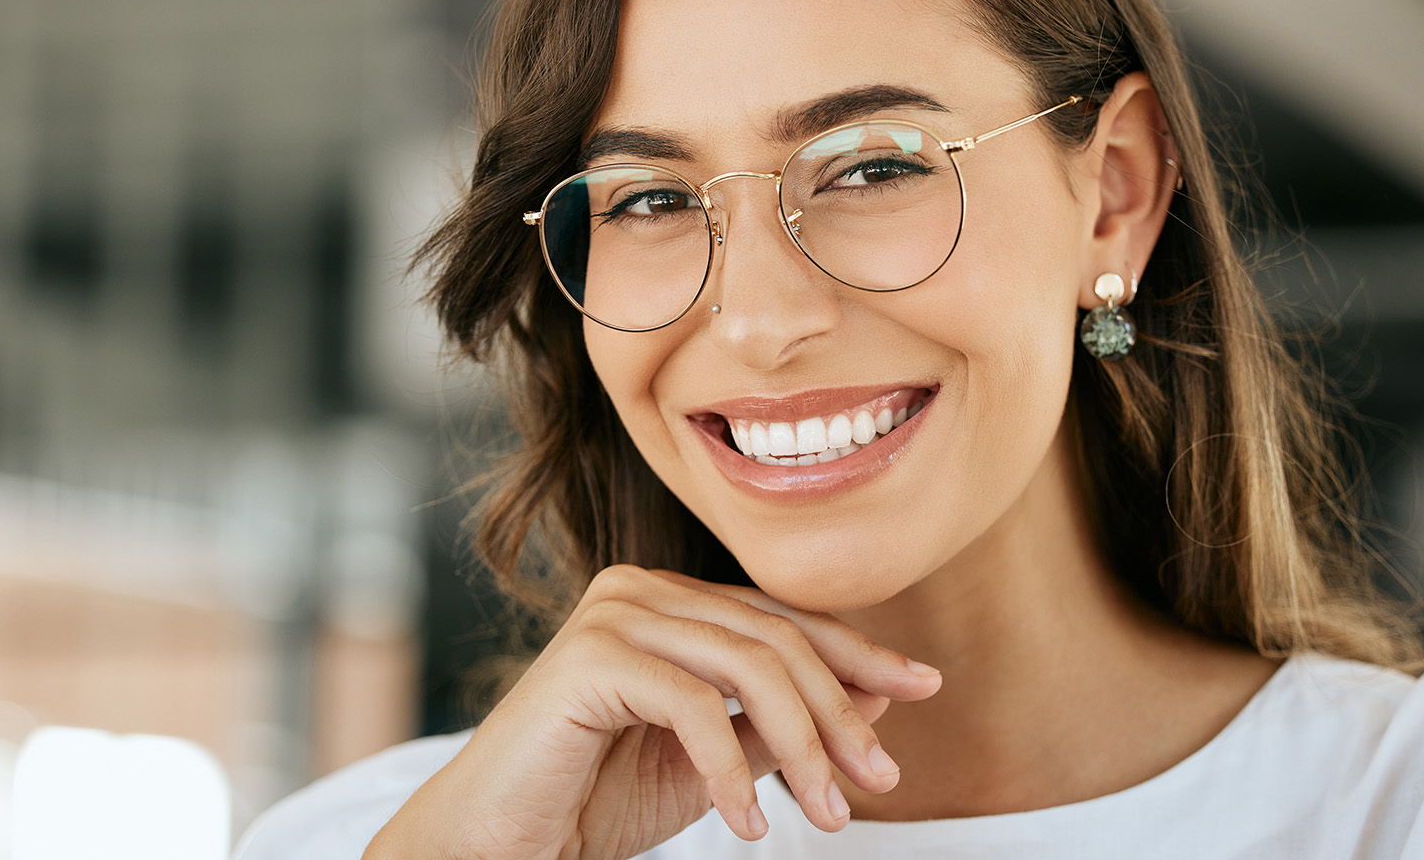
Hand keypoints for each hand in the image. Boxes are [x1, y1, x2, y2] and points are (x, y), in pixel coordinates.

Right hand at [364, 564, 942, 859]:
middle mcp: (642, 589)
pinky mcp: (590, 656)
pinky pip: (695, 706)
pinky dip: (732, 771)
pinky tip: (749, 824)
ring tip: (830, 813)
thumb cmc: (593, 799)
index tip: (925, 686)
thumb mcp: (714, 760)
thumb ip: (779, 723)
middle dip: (839, 712)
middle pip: (776, 638)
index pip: (783, 617)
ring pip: (748, 666)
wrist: (498, 842)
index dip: (858, 652)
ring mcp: (613, 613)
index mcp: (669, 601)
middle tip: (879, 780)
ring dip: (803, 746)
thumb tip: (878, 697)